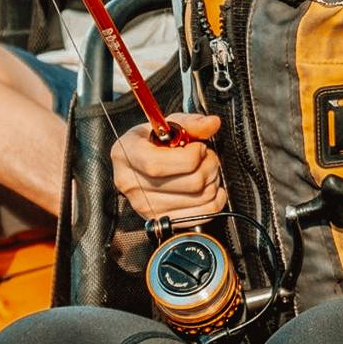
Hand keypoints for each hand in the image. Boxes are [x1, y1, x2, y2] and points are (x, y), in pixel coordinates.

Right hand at [111, 113, 227, 222]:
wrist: (140, 163)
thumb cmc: (152, 142)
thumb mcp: (167, 125)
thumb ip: (191, 123)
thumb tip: (212, 123)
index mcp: (127, 154)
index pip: (159, 165)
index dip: (190, 156)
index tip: (199, 147)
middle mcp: (131, 184)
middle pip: (189, 183)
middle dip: (210, 165)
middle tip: (208, 157)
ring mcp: (145, 206)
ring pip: (199, 198)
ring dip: (213, 181)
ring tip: (207, 170)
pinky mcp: (161, 220)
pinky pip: (202, 214)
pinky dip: (215, 200)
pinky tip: (209, 188)